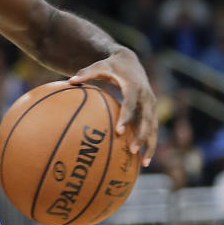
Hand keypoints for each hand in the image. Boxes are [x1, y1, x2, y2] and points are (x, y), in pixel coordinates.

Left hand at [68, 46, 156, 165]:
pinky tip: (144, 159)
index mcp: (134, 87)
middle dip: (141, 136)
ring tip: (143, 163)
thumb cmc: (111, 65)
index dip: (126, 118)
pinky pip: (152, 129)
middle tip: (132, 150)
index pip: (131, 104)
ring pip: (153, 127)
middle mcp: (146, 97)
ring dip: (150, 144)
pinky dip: (150, 143)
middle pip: (146, 119)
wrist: (130, 61)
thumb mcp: (99, 66)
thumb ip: (86, 73)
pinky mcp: (152, 110)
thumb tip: (70, 80)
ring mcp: (151, 104)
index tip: (119, 132)